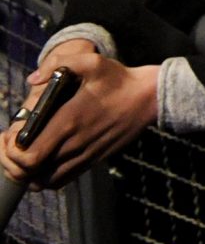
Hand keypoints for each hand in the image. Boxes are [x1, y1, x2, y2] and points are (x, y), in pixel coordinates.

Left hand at [0, 42, 157, 186]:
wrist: (150, 97)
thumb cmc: (119, 79)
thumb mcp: (92, 62)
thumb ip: (58, 63)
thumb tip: (33, 79)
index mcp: (69, 121)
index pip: (29, 155)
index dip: (11, 152)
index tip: (10, 136)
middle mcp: (74, 144)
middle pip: (30, 172)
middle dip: (13, 163)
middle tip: (12, 146)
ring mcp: (84, 155)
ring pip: (44, 181)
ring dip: (29, 173)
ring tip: (26, 155)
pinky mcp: (93, 160)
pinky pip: (61, 180)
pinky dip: (46, 178)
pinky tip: (44, 162)